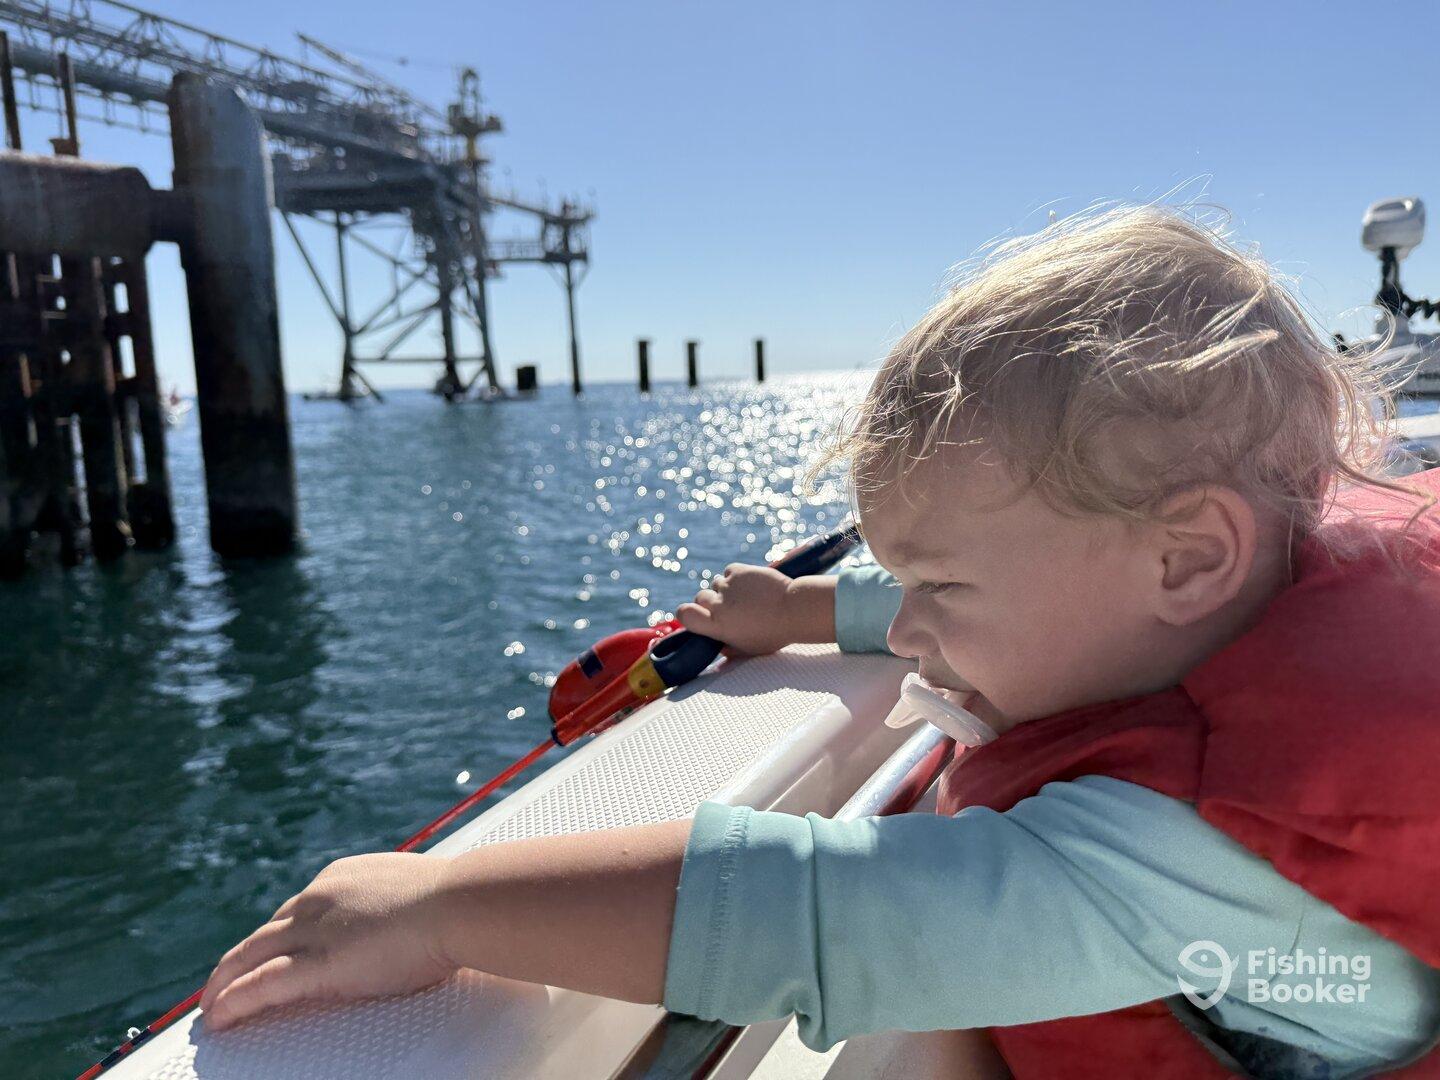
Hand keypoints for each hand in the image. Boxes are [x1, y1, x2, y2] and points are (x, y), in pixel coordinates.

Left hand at [199, 852, 455, 1030]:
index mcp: (342, 879)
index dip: (273, 937)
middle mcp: (320, 897)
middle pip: (264, 932)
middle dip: (238, 960)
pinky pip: (262, 985)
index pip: (294, 911)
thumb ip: (394, 906)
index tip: (263, 954)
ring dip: (224, 983)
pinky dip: (234, 1000)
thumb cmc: (454, 900)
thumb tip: (407, 920)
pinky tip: (219, 1017)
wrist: (459, 902)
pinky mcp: (318, 962)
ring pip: (250, 957)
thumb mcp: (414, 893)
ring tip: (210, 1007)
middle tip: (221, 983)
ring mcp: (316, 928)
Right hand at [676, 564, 805, 655]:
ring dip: (727, 588)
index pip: (684, 614)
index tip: (697, 614)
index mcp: (717, 626)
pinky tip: (751, 585)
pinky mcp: (739, 571)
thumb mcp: (749, 649)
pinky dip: (737, 576)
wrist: (795, 610)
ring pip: (717, 583)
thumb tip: (719, 648)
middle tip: (729, 606)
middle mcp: (718, 605)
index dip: (687, 613)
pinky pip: (729, 571)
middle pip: (700, 597)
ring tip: (747, 596)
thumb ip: (729, 649)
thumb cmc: (774, 634)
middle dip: (711, 601)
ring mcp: (727, 586)